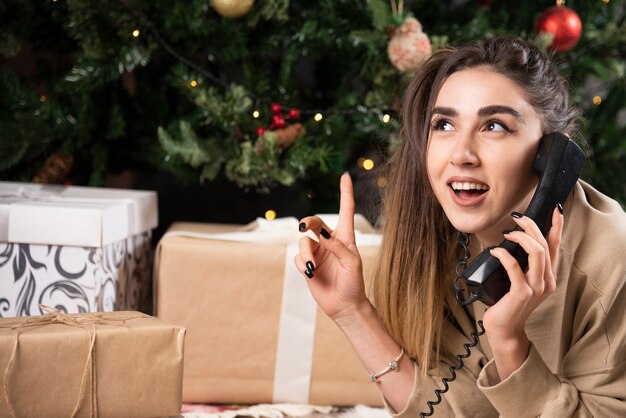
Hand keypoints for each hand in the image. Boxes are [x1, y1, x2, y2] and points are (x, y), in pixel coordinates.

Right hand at [294, 173, 368, 322]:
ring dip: (306, 253)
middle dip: (308, 222)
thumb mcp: (351, 263)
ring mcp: (318, 253)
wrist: (344, 306)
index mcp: (346, 238)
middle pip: (315, 222)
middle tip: (304, 227)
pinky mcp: (307, 265)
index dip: (345, 193)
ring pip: (303, 242)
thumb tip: (320, 234)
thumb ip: (337, 247)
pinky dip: (302, 263)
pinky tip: (310, 272)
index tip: (344, 175)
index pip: (345, 210)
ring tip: (311, 267)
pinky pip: (298, 257)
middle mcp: (330, 242)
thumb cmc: (354, 284)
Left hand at [482, 206, 563, 378]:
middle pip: (544, 245)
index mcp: (548, 277)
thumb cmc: (508, 302)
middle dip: (532, 226)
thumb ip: (522, 264)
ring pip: (536, 253)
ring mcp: (536, 288)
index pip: (556, 247)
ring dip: (521, 237)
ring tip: (507, 232)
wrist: (504, 328)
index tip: (555, 210)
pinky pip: (514, 266)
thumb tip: (512, 241)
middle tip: (517, 218)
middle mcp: (547, 281)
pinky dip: (504, 255)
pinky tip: (494, 251)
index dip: (556, 227)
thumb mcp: (520, 280)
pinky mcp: (522, 293)